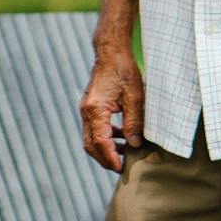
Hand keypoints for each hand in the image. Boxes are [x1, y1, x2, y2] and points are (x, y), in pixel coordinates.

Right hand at [78, 55, 143, 171]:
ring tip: (124, 155)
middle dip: (105, 159)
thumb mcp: (135, 97)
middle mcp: (86, 111)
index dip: (110, 158)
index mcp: (95, 110)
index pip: (100, 142)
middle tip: (121, 168)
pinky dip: (104, 138)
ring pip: (90, 138)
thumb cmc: (123, 70)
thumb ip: (134, 122)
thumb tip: (135, 144)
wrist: (111, 52)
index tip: (121, 168)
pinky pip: (93, 129)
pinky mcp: (90, 107)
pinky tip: (120, 137)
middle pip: (90, 145)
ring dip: (105, 150)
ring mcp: (86, 109)